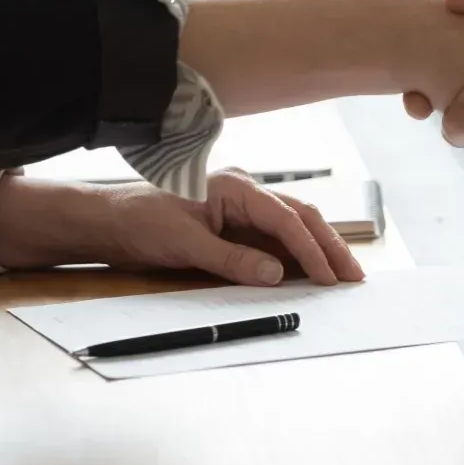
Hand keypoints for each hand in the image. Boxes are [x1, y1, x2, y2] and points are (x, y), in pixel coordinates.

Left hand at [0, 171, 363, 286]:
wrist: (108, 222)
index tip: (330, 276)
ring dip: (319, 252)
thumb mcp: (184, 244)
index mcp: (236, 187)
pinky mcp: (236, 228)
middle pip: (301, 217)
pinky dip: (297, 258)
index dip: (311, 249)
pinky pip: (275, 242)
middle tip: (355, 277)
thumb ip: (231, 260)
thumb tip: (276, 276)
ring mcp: (243, 210)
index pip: (286, 218)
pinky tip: (312, 276)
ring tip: (344, 277)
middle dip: (331, 247)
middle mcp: (246, 193)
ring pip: (293, 228)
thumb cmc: (140, 223)